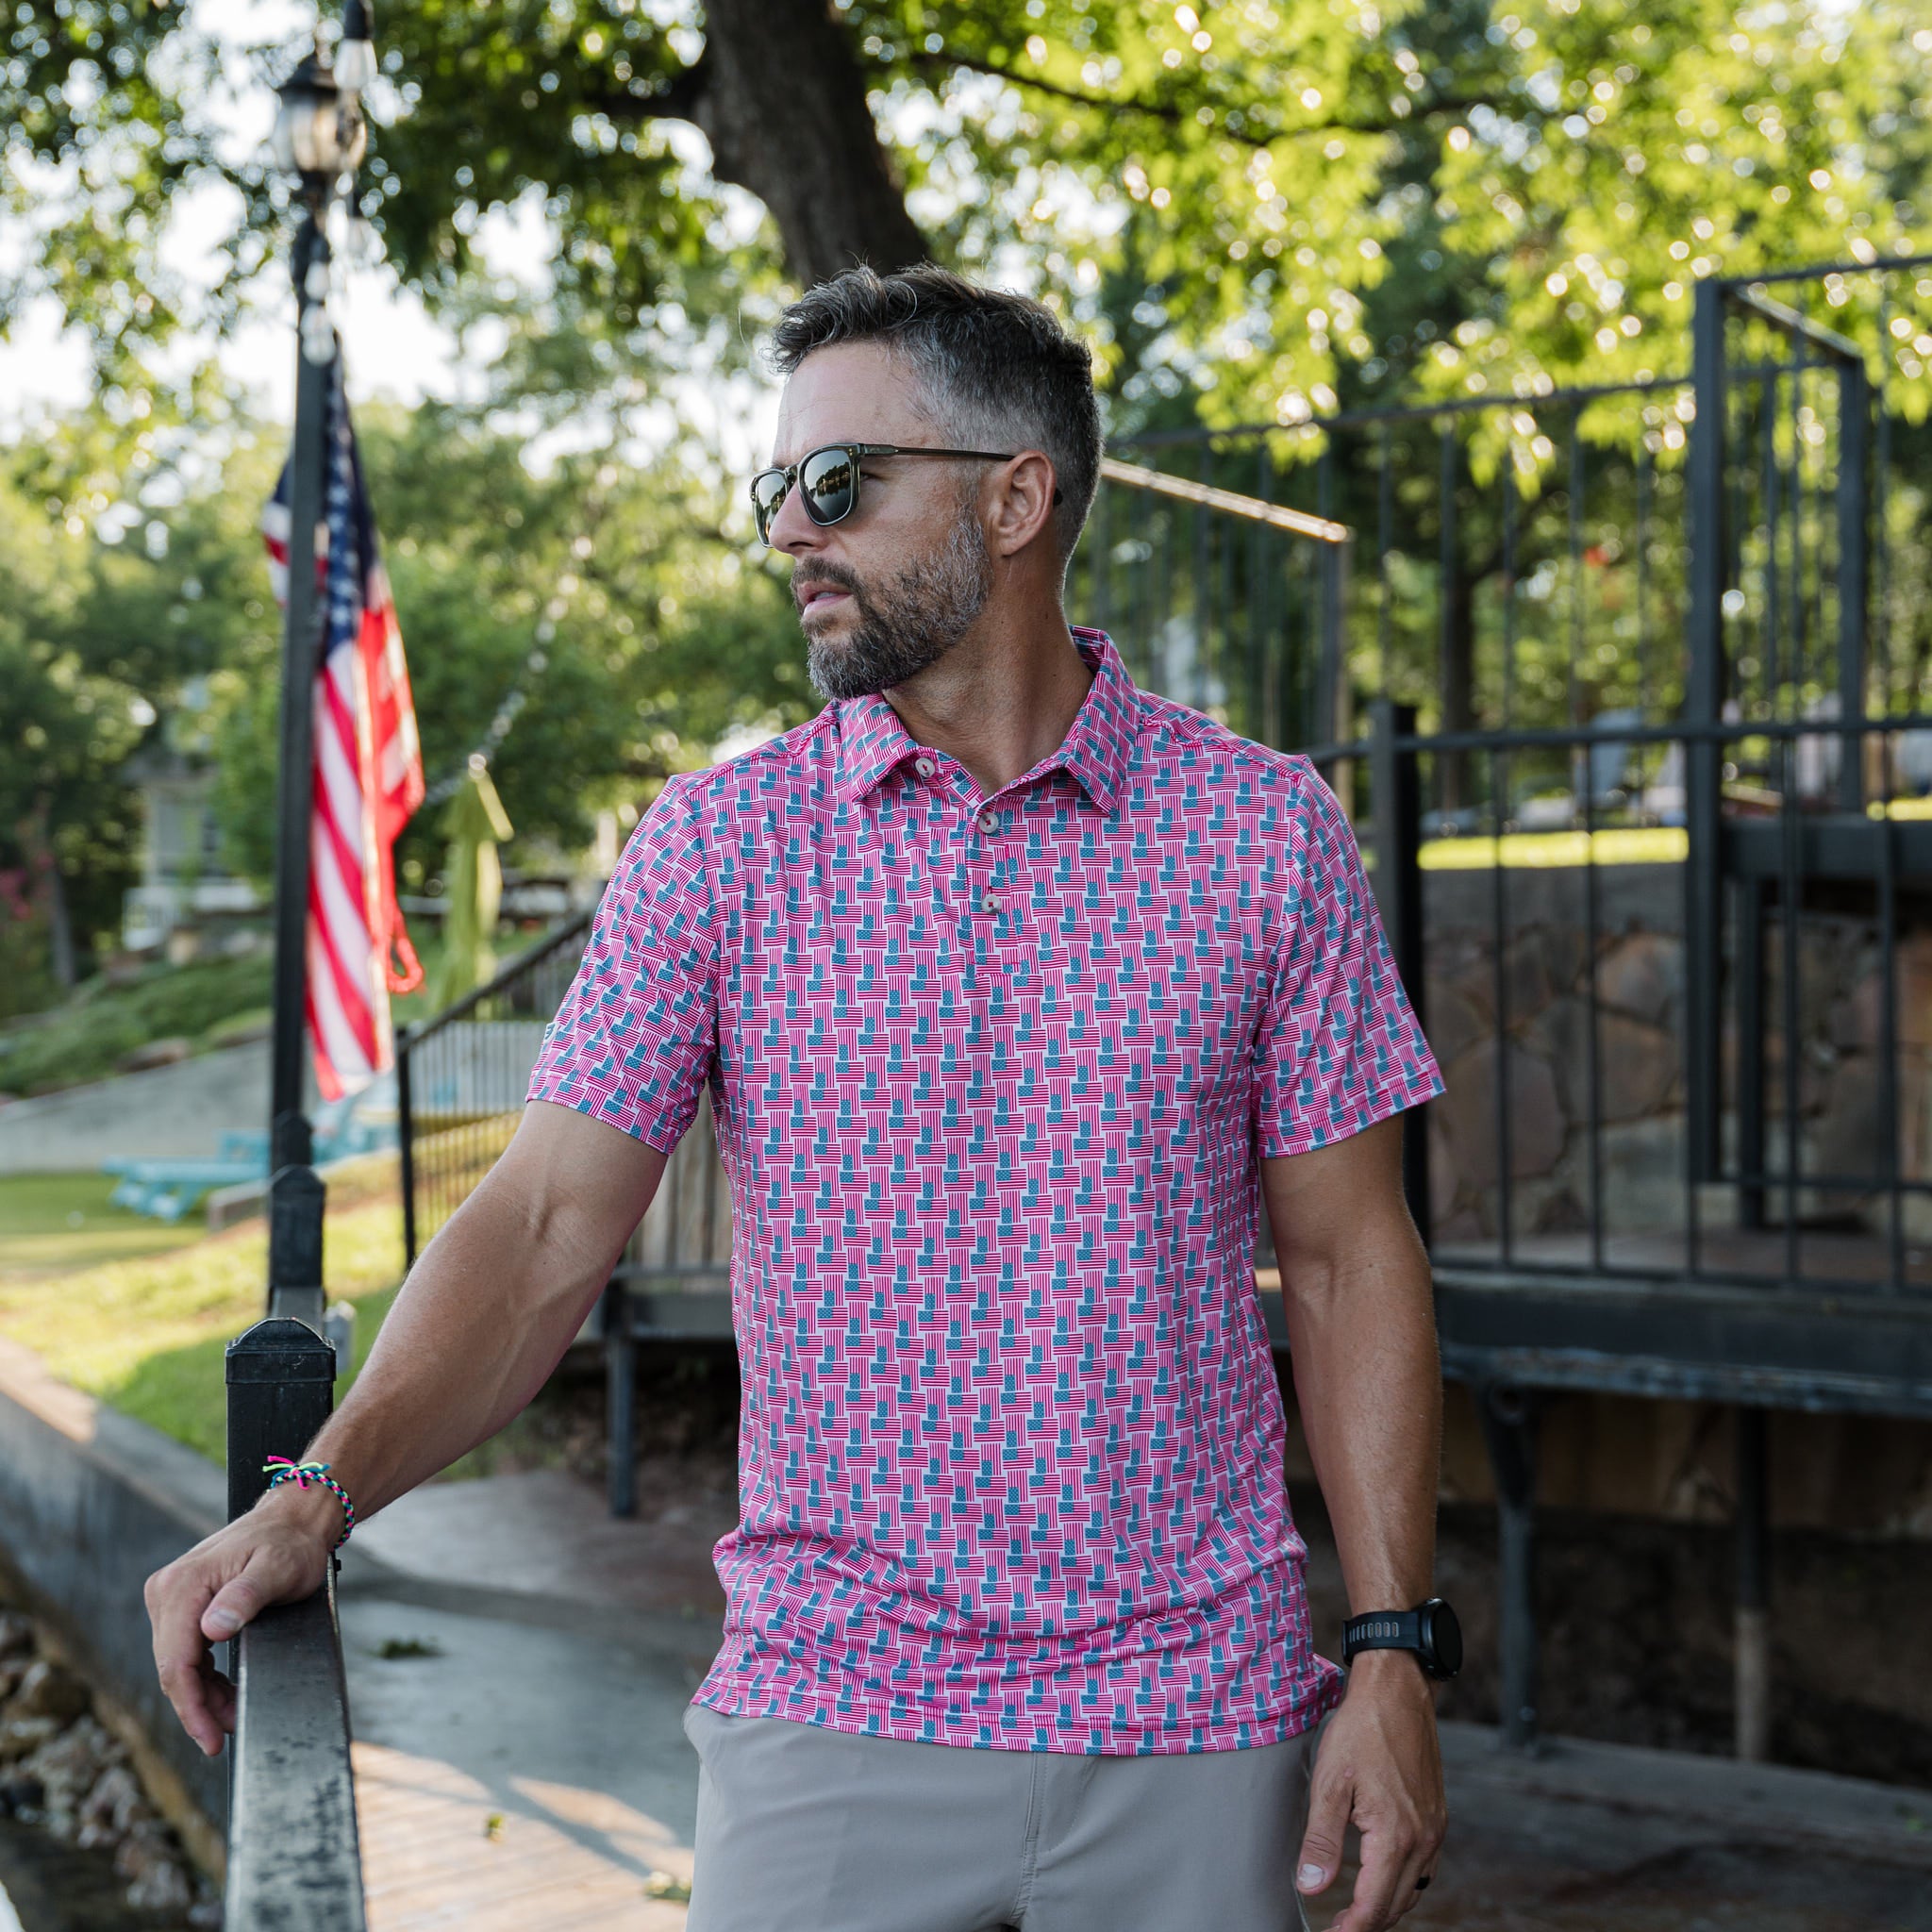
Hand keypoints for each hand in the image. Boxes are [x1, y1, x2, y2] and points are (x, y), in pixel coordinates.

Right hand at [142, 1485, 340, 1755]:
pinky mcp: (182, 1603)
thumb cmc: (290, 1543)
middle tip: (223, 1738)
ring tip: (230, 1718)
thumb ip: (246, 1597)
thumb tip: (212, 1629)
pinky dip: (203, 1677)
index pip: (176, 1662)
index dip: (191, 1707)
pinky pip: (185, 1651)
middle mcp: (167, 1590)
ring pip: (177, 1664)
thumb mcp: (277, 1569)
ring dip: (201, 1696)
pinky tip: (222, 1693)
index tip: (210, 1739)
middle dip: (197, 1708)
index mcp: (182, 1585)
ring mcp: (172, 1597)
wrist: (292, 1520)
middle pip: (172, 1667)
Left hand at [1295, 1652, 1445, 1928]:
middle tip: (1336, 1928)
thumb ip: (1321, 1841)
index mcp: (1396, 1836)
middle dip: (1367, 1924)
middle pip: (1397, 1904)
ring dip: (1386, 1907)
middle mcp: (1423, 1839)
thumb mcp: (1329, 1783)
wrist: (1398, 1691)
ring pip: (1414, 1888)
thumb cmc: (1361, 1730)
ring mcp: (1435, 1828)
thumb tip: (1311, 1887)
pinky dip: (1402, 1883)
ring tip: (1354, 1913)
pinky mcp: (1437, 1816)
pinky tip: (1381, 1878)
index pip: (1373, 1906)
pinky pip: (1424, 1866)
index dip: (1350, 1929)